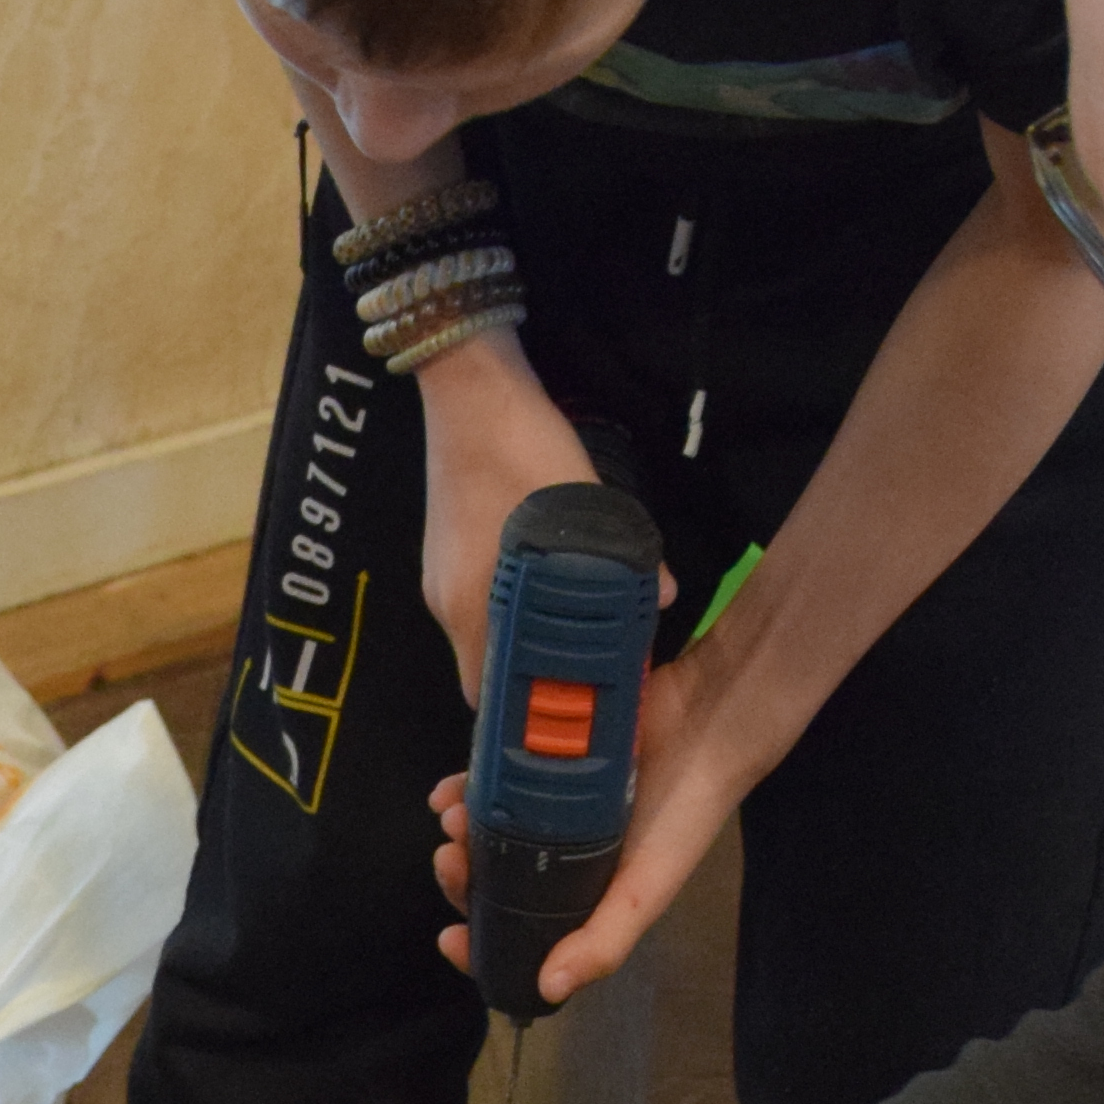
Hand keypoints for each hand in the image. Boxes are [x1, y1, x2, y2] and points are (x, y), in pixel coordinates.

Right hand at [410, 341, 608, 695]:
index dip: (522, 716)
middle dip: (531, 678)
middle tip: (585, 676)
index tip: (566, 718)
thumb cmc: (521, 449)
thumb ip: (620, 558)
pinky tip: (548, 579)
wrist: (468, 385)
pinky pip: (480, 595)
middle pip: (486, 667)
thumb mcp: (584, 503)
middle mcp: (448, 602)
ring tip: (574, 628)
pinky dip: (511, 603)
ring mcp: (441, 573)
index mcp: (472, 605)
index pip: (486, 696)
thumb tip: (662, 596)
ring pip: (485, 629)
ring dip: (524, 637)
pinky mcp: (445, 547)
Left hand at [425, 646, 760, 1010]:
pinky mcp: (540, 763)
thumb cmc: (680, 816)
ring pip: (482, 833)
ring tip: (454, 817)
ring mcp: (546, 810)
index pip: (519, 934)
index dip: (482, 943)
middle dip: (463, 878)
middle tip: (452, 859)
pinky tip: (448, 791)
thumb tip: (547, 990)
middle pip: (490, 882)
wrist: (704, 723)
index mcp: (581, 898)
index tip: (452, 937)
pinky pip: (488, 781)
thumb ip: (604, 941)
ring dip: (459, 833)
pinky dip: (461, 790)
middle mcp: (559, 859)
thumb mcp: (647, 890)